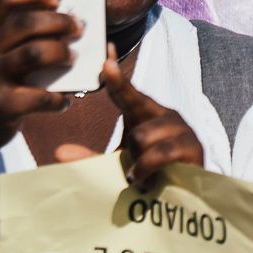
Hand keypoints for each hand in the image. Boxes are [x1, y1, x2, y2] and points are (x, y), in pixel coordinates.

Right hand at [0, 0, 80, 164]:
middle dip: (60, 21)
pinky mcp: (2, 106)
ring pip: (37, 53)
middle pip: (26, 22)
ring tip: (73, 58)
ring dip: (63, 53)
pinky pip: (42, 96)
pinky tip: (64, 101)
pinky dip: (59, 99)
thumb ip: (5, 33)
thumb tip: (54, 12)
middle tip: (78, 27)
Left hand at [101, 43, 203, 191]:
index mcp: (145, 114)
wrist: (183, 198)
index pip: (126, 90)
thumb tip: (59, 152)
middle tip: (137, 166)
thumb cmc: (150, 175)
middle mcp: (164, 115)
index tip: (106, 55)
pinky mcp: (193, 147)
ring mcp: (181, 129)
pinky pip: (160, 153)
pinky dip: (147, 169)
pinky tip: (148, 182)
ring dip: (138, 161)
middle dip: (130, 141)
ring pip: (143, 135)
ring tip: (145, 177)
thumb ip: (91, 158)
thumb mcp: (116, 165)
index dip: (116, 74)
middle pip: (135, 108)